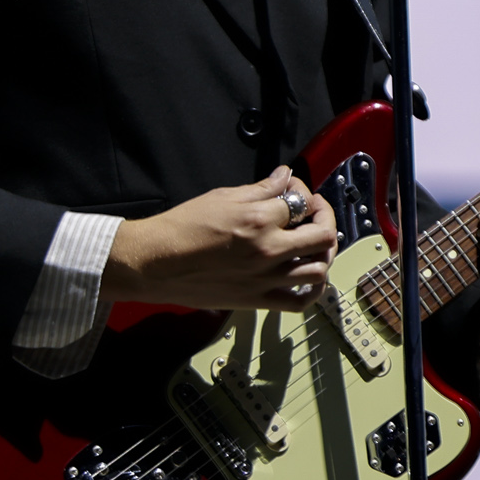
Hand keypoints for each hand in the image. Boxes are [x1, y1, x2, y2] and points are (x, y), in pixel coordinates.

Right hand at [104, 166, 337, 311]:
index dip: (300, 189)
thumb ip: (260, 189)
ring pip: (318, 269)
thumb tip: (283, 177)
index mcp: (258, 219)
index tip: (291, 188)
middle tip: (314, 211)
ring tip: (314, 242)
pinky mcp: (257, 301)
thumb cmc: (181, 228)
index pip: (299, 201)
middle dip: (324, 216)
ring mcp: (265, 279)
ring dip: (323, 252)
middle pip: (321, 234)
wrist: (155, 263)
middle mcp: (268, 250)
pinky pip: (299, 302)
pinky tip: (309, 277)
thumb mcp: (221, 197)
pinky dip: (312, 290)